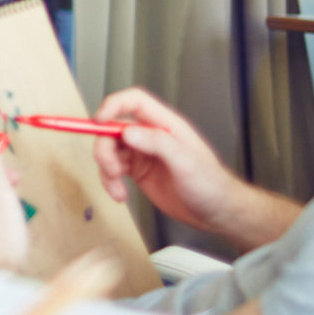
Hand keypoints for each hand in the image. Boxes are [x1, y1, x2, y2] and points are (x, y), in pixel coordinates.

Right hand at [91, 86, 239, 233]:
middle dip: (105, 148)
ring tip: (117, 188)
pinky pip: (113, 169)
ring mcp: (143, 153)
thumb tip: (127, 131)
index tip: (99, 120)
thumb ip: (157, 143)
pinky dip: (110, 181)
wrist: (215, 213)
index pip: (134, 101)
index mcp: (165, 124)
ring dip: (106, 169)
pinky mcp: (138, 171)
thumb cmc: (210, 185)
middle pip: (114, 128)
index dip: (113, 105)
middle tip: (110, 168)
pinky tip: (120, 194)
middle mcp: (151, 136)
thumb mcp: (185, 162)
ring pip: (110, 150)